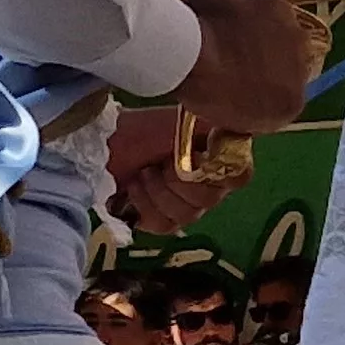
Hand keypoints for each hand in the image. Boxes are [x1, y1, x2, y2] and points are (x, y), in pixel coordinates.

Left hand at [107, 105, 247, 232]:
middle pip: (210, 200)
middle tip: (157, 164)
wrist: (105, 141)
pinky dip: (145, 206)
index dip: (218, 173)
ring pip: (187, 215)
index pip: (240, 177)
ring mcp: (185, 205)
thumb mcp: (183, 120)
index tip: (192, 158)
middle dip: (177, 180)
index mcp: (219, 160)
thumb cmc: (144, 128)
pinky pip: (164, 225)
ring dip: (158, 192)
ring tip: (142, 174)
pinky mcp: (159, 219)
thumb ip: (215, 125)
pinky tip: (133, 189)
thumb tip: (231, 129)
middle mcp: (208, 186)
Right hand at [171, 0, 315, 137]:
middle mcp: (300, 43)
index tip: (231, 51)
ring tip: (227, 95)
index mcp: (283, 16)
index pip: (274, 35)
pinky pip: (275, 113)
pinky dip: (257, 114)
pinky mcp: (290, 105)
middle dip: (259, 68)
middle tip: (226, 74)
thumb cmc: (199, 25)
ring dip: (260, 91)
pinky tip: (233, 110)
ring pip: (278, 88)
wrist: (195, 59)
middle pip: (280, 62)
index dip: (252, 46)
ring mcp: (299, 75)